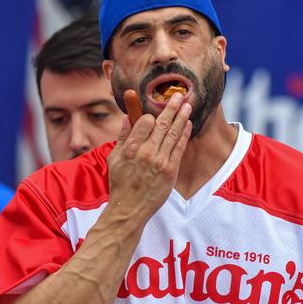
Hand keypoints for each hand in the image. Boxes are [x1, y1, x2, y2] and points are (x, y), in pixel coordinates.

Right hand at [106, 91, 191, 222]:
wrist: (129, 208)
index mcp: (130, 148)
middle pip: (161, 124)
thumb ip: (122, 137)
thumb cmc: (120, 183)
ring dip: (181, 117)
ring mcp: (159, 162)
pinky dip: (184, 134)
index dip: (151, 115)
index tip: (154, 112)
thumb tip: (128, 117)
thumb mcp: (114, 158)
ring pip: (173, 133)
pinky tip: (188, 124)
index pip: (144, 122)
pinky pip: (179, 148)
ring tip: (187, 104)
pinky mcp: (170, 171)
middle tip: (179, 95)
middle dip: (171, 107)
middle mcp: (146, 153)